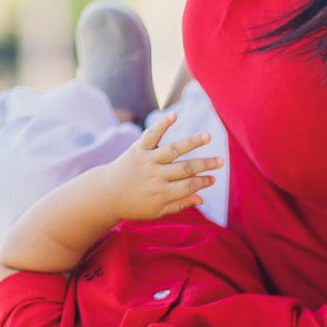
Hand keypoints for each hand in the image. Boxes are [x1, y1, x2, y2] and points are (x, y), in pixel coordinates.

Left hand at [99, 113, 223, 220]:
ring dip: (192, 142)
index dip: (203, 182)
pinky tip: (174, 115)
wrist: (106, 194)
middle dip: (205, 165)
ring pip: (173, 150)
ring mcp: (146, 161)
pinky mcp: (137, 149)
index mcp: (161, 194)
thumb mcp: (156, 211)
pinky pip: (151, 135)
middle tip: (221, 161)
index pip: (188, 186)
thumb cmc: (134, 204)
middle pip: (185, 168)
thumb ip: (178, 204)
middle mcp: (155, 176)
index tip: (214, 179)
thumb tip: (201, 198)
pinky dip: (162, 124)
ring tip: (208, 137)